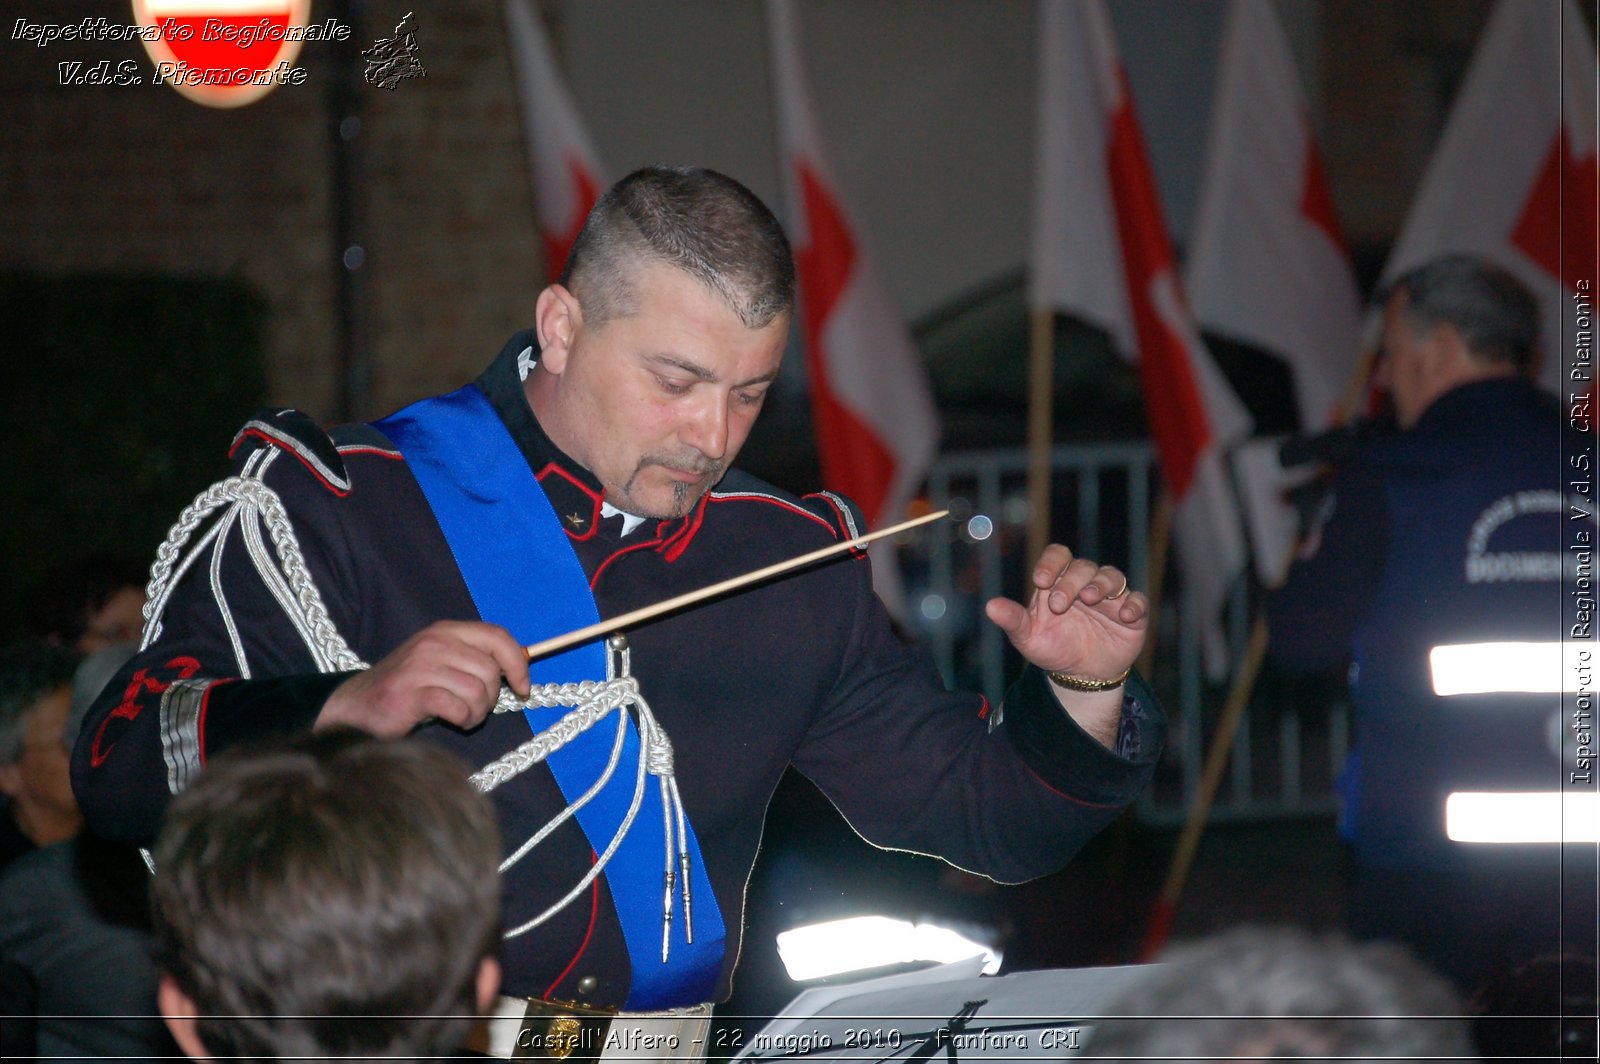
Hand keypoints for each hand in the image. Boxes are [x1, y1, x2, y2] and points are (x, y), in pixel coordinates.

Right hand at [317, 620, 531, 737]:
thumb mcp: (443, 662)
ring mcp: (420, 666)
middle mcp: (434, 642)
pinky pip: (457, 707)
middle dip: (492, 697)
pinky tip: (452, 721)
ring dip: (477, 712)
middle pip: (490, 670)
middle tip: (475, 708)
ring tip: (462, 716)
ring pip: (477, 691)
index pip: (497, 637)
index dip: (517, 663)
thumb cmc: (409, 689)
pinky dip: (462, 719)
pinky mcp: (410, 692)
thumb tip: (519, 666)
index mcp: (446, 630)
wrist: (357, 707)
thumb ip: (476, 659)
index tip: (523, 687)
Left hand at [984, 544, 1146, 679]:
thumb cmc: (1053, 649)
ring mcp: (1111, 598)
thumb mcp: (1029, 638)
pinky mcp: (1132, 614)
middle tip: (1059, 604)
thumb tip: (989, 607)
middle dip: (1070, 581)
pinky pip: (1138, 600)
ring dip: (1101, 585)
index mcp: (1058, 582)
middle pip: (1082, 567)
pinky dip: (1134, 604)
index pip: (1058, 556)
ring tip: (1090, 599)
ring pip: (1111, 576)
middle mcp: (1085, 584)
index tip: (1040, 580)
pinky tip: (1125, 615)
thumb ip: (1013, 620)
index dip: (1051, 562)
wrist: (1081, 677)